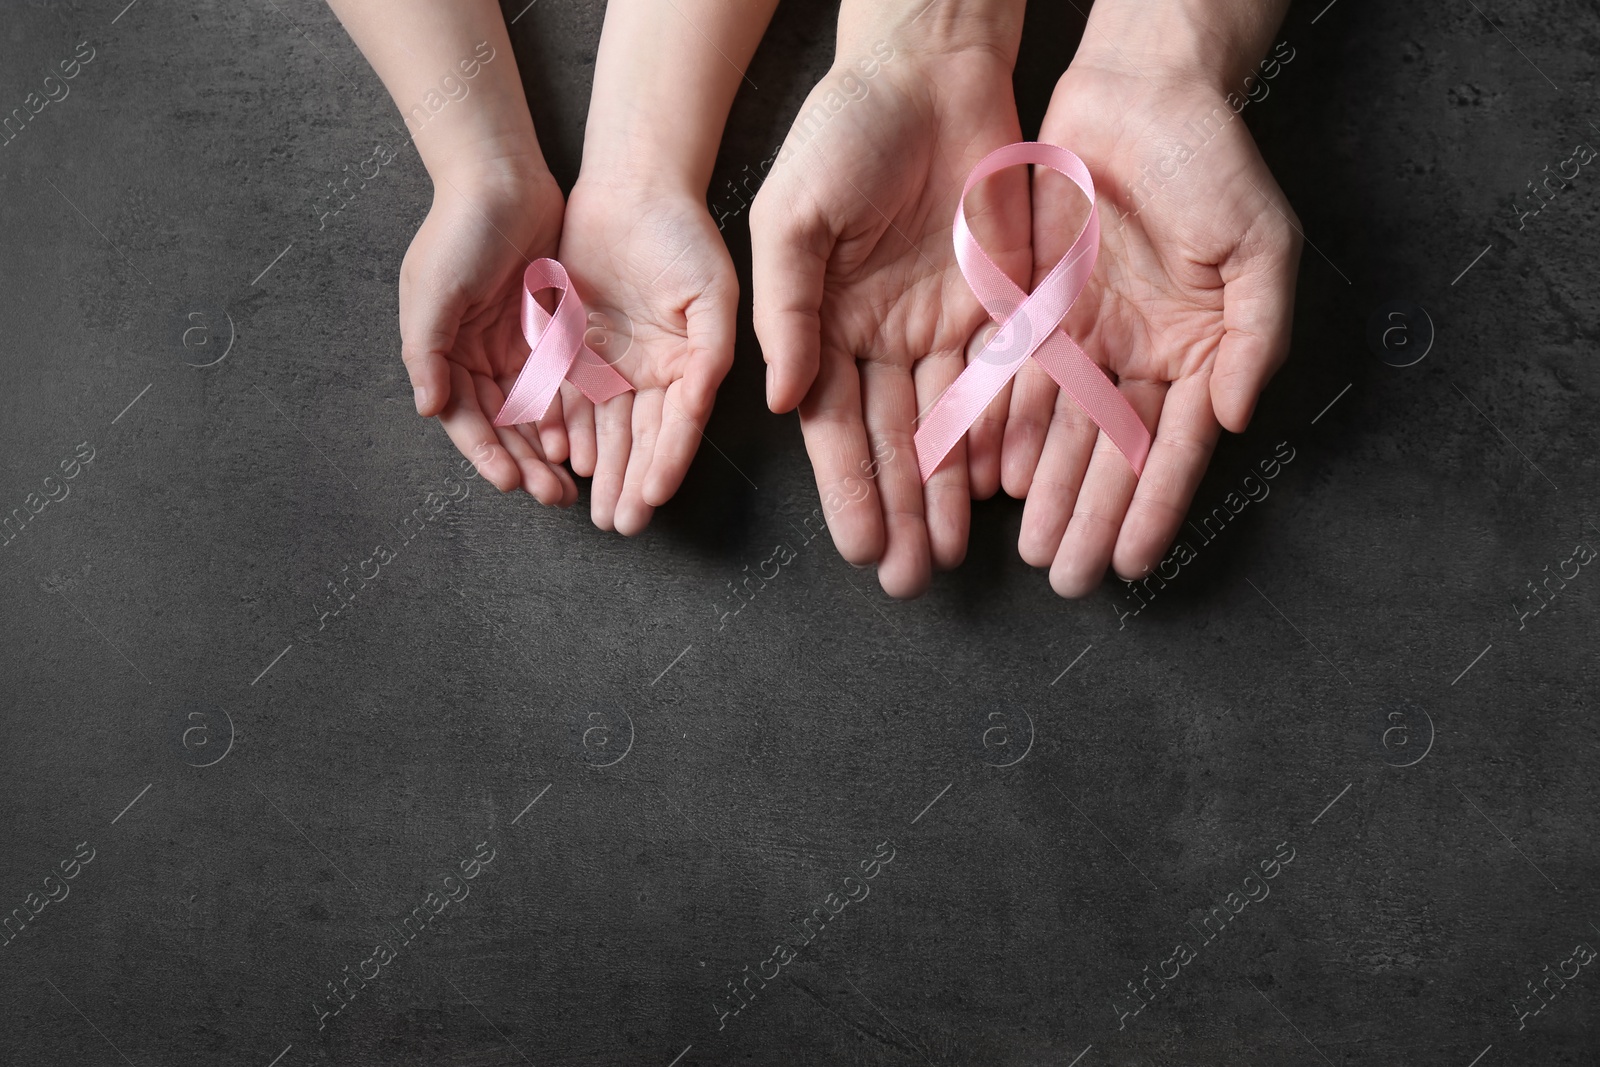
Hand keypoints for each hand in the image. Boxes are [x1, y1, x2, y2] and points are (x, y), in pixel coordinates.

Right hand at [399, 160, 581, 505]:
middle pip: (504, 426)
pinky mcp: (551, 332)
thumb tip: (428, 409)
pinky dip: (571, 414)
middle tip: (554, 497)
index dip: (487, 454)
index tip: (511, 483)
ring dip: (549, 450)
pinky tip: (588, 440)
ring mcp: (516, 347)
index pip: (467, 419)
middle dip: (525, 464)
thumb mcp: (433, 291)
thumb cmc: (459, 231)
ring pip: (536, 414)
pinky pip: (563, 384)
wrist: (501, 178)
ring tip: (573, 484)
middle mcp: (478, 357)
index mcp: (443, 354)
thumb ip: (426, 351)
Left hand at [552, 179, 737, 534]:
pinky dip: (562, 427)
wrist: (631, 188)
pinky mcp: (571, 347)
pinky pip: (564, 395)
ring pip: (601, 427)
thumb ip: (713, 350)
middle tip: (619, 524)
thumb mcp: (712, 293)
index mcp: (690, 367)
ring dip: (597, 468)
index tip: (653, 499)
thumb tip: (706, 398)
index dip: (667, 464)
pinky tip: (560, 456)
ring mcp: (610, 363)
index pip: (679, 428)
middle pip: (639, 439)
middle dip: (628, 483)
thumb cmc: (682, 236)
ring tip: (589, 506)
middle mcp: (650, 374)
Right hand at [752, 40, 1031, 597]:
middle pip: (892, 441)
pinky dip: (1002, 434)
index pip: (833, 425)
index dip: (847, 488)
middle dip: (901, 511)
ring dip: (948, 493)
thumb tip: (782, 402)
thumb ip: (787, 308)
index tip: (861, 548)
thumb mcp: (793, 214)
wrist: (932, 68)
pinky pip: (1005, 383)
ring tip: (952, 554)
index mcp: (824, 324)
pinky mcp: (1006, 304)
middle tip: (911, 578)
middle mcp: (883, 337)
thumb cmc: (845, 130)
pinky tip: (999, 487)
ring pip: (949, 427)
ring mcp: (946, 326)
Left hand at [996, 63, 1299, 595]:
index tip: (1132, 564)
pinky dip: (1001, 428)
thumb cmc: (1213, 161)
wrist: (1140, 92)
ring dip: (1044, 491)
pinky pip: (1012, 379)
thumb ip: (1254, 338)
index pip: (1174, 449)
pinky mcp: (1032, 307)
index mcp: (1196, 352)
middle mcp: (1136, 356)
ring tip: (1030, 547)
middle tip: (1066, 576)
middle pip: (1110, 455)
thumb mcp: (1260, 248)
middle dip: (1089, 518)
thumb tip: (1233, 419)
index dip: (1154, 509)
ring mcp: (1083, 336)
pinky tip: (990, 477)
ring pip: (1058, 431)